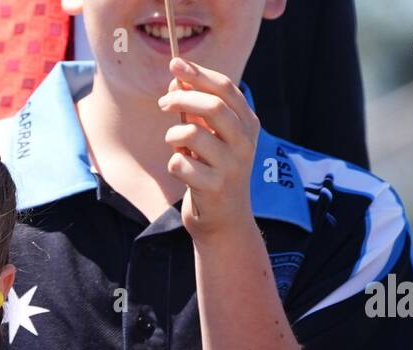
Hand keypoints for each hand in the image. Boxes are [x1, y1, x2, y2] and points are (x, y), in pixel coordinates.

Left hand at [158, 58, 260, 238]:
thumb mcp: (211, 138)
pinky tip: (182, 170)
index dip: (198, 74)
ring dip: (173, 136)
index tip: (174, 64)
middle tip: (163, 104)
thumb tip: (174, 81)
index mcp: (248, 125)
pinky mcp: (214, 188)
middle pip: (211, 107)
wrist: (224, 222)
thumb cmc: (214, 172)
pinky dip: (174, 164)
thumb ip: (196, 111)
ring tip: (175, 146)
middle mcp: (245, 143)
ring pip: (191, 134)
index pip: (225, 89)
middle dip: (181, 100)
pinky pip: (180, 164)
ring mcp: (231, 167)